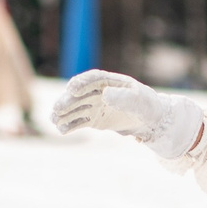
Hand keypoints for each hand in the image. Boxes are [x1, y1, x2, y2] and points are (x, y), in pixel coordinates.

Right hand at [52, 68, 202, 157]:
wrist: (152, 122)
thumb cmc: (148, 106)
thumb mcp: (140, 101)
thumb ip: (124, 98)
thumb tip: (104, 95)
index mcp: (110, 81)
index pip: (92, 78)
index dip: (81, 82)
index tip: (71, 88)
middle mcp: (99, 92)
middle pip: (79, 94)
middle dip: (67, 100)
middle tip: (57, 108)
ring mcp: (94, 106)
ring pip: (75, 108)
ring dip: (64, 113)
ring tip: (54, 119)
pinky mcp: (93, 120)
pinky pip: (78, 121)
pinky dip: (70, 125)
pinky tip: (61, 129)